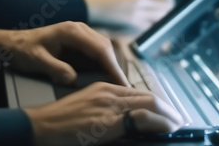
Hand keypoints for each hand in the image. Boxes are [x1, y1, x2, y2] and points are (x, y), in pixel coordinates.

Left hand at [0, 22, 127, 85]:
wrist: (11, 43)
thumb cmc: (22, 49)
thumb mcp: (36, 60)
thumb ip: (54, 69)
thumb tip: (72, 79)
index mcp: (71, 31)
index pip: (100, 49)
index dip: (113, 67)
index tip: (121, 82)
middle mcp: (79, 29)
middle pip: (106, 48)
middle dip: (116, 68)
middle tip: (125, 89)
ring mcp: (80, 35)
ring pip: (103, 50)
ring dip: (111, 67)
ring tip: (119, 86)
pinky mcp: (78, 42)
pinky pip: (96, 53)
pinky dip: (104, 65)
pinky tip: (107, 79)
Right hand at [24, 82, 182, 145]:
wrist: (39, 126)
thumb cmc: (58, 122)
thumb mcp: (86, 110)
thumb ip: (105, 111)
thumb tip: (125, 123)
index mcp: (103, 88)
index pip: (139, 93)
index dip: (158, 104)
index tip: (168, 114)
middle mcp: (108, 93)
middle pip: (148, 97)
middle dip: (168, 110)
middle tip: (179, 121)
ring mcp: (108, 106)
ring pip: (149, 104)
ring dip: (168, 116)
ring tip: (177, 126)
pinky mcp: (106, 121)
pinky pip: (140, 118)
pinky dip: (158, 123)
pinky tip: (165, 129)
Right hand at [82, 0, 174, 30]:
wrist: (94, 6)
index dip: (171, 1)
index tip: (171, 5)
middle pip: (166, 7)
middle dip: (169, 13)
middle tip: (167, 16)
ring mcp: (137, 11)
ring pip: (161, 18)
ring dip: (162, 21)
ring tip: (159, 23)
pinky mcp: (133, 23)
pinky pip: (150, 27)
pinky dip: (152, 28)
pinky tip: (149, 27)